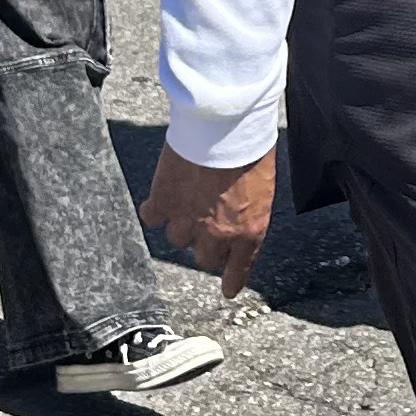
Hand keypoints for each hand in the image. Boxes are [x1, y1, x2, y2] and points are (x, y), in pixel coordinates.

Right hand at [145, 147, 275, 299]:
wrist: (226, 125)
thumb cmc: (251, 147)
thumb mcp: (264, 187)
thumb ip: (249, 210)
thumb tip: (238, 215)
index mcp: (250, 229)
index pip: (239, 267)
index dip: (231, 281)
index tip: (228, 290)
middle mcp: (218, 233)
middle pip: (203, 258)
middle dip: (205, 244)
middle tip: (205, 225)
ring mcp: (188, 219)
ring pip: (176, 238)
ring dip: (181, 224)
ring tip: (186, 201)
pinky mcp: (164, 201)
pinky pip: (151, 217)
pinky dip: (154, 208)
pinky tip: (159, 198)